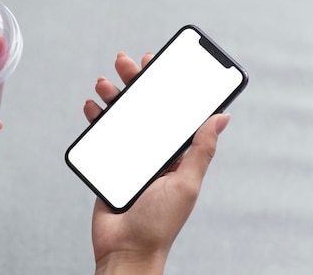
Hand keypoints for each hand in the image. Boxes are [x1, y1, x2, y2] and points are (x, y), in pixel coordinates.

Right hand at [85, 52, 230, 274]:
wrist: (125, 249)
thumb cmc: (159, 223)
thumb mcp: (186, 183)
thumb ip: (200, 149)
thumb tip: (221, 117)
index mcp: (176, 155)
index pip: (172, 112)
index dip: (165, 86)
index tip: (158, 63)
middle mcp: (153, 151)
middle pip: (144, 109)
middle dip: (135, 83)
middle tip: (125, 62)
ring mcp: (129, 156)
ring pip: (121, 118)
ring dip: (113, 97)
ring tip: (104, 83)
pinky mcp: (108, 163)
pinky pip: (102, 135)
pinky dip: (96, 119)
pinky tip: (92, 108)